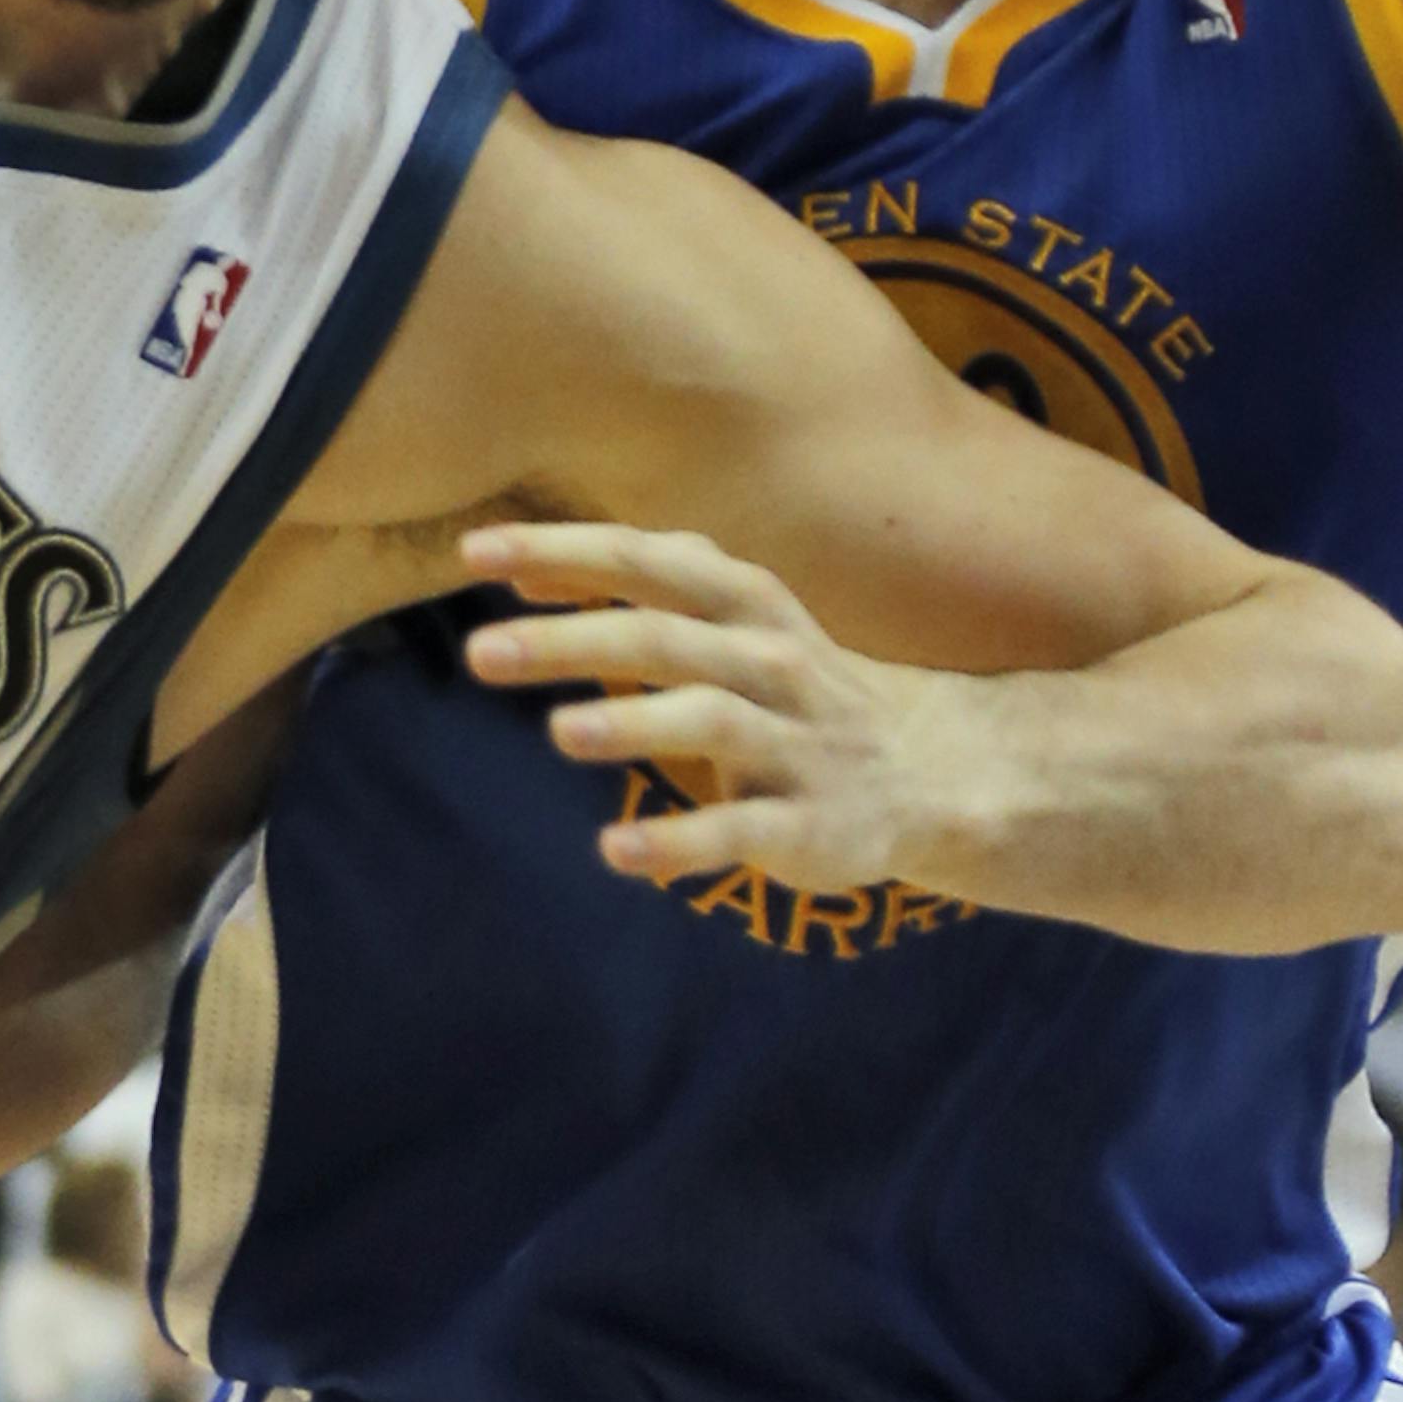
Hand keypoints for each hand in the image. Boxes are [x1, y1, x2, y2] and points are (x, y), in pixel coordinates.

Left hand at [459, 521, 969, 892]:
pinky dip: (680, 841)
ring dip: (634, 723)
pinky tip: (615, 851)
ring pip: (711, 721)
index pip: (643, 561)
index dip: (560, 550)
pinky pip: (741, 829)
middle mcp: (770, 659)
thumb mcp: (726, 617)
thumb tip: (519, 568)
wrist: (928, 775)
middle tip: (480, 652)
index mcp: (742, 600)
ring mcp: (794, 741)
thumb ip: (631, 588)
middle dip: (571, 640)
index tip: (474, 553)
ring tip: (559, 732)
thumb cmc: (787, 683)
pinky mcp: (809, 823)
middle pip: (664, 638)